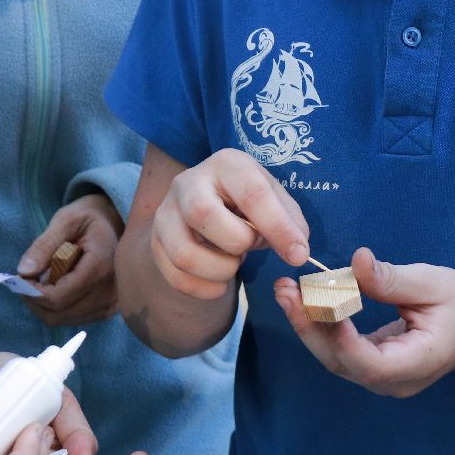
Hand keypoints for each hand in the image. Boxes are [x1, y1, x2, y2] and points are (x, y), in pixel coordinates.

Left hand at [16, 194, 123, 326]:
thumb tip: (24, 272)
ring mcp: (112, 304)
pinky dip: (58, 309)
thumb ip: (44, 245)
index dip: (32, 292)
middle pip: (58, 314)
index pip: (58, 298)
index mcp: (100, 268)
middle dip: (35, 300)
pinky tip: (58, 288)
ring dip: (45, 306)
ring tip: (43, 281)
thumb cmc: (91, 217)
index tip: (22, 276)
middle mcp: (110, 292)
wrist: (118, 222)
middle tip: (28, 279)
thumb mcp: (66, 220)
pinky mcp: (109, 309)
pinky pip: (74, 319)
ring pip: (64, 320)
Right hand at [152, 148, 310, 299]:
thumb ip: (292, 224)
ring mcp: (166, 212)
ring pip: (184, 253)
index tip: (298, 255)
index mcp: (227, 164)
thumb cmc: (248, 203)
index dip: (278, 228)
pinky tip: (219, 282)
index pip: (251, 194)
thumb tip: (297, 252)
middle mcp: (189, 182)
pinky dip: (205, 289)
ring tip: (232, 261)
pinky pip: (176, 277)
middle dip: (238, 242)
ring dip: (220, 269)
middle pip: (203, 214)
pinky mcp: (156, 242)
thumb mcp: (275, 202)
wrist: (206, 208)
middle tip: (249, 246)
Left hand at [274, 247, 454, 397]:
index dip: (341, 337)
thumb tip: (356, 261)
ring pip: (334, 358)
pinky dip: (320, 325)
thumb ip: (392, 279)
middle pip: (341, 362)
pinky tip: (303, 299)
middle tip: (286, 290)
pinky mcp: (371, 366)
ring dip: (308, 324)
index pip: (370, 363)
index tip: (322, 300)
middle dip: (309, 326)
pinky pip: (339, 350)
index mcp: (417, 363)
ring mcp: (381, 378)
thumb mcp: (433, 283)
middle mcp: (395, 380)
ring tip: (286, 290)